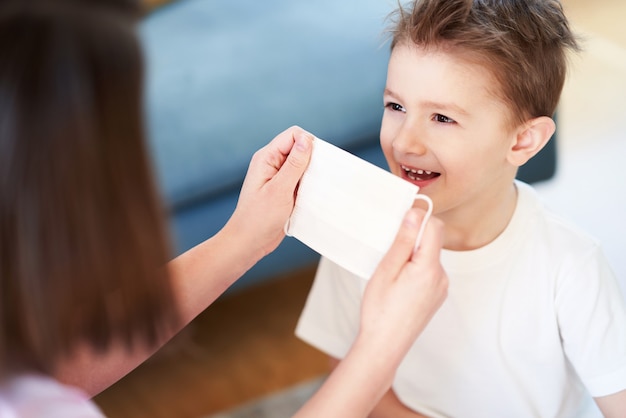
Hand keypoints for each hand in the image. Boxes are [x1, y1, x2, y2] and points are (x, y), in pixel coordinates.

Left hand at [226, 126, 312, 258]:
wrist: (249, 243)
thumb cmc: (258, 218)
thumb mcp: (280, 189)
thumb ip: (294, 164)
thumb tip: (307, 140)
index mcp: (267, 157)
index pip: (293, 135)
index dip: (309, 143)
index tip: (317, 162)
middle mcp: (272, 164)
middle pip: (300, 148)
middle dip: (312, 160)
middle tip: (316, 179)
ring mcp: (279, 177)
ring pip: (303, 166)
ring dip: (312, 175)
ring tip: (313, 190)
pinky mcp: (285, 190)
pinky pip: (302, 181)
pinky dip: (310, 186)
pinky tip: (311, 198)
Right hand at [358, 208, 447, 359]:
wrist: (384, 345)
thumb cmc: (380, 311)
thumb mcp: (386, 270)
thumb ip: (403, 241)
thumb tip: (415, 214)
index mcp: (429, 268)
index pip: (434, 227)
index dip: (417, 219)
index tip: (398, 225)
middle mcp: (441, 277)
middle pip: (432, 241)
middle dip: (412, 240)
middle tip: (389, 256)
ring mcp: (441, 288)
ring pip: (429, 256)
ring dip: (412, 256)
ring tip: (392, 275)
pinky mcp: (437, 296)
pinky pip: (429, 271)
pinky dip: (415, 270)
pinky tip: (399, 286)